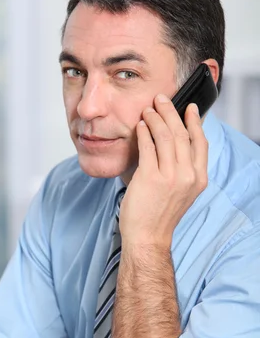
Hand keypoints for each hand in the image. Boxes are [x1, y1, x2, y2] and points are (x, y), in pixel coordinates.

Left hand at [119, 94, 207, 246]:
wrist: (148, 237)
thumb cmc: (160, 215)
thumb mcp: (181, 192)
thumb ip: (182, 169)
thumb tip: (175, 142)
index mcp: (198, 179)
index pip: (200, 142)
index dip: (194, 122)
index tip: (188, 108)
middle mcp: (187, 176)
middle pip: (181, 134)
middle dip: (170, 112)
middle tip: (161, 100)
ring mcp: (170, 177)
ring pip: (164, 136)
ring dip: (155, 119)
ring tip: (147, 110)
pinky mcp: (150, 178)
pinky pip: (147, 147)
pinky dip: (143, 133)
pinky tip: (139, 126)